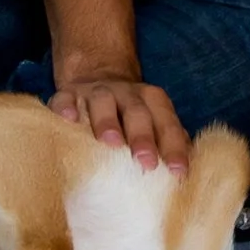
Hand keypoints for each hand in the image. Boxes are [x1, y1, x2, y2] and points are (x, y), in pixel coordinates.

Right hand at [50, 73, 189, 172]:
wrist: (96, 77)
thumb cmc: (128, 115)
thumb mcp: (151, 120)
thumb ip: (167, 141)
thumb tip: (183, 173)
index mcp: (151, 101)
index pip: (167, 122)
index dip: (174, 146)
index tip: (177, 171)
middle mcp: (126, 93)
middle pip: (137, 112)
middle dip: (143, 137)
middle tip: (147, 162)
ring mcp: (96, 92)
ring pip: (103, 102)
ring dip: (108, 121)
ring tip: (111, 142)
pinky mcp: (69, 93)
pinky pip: (66, 97)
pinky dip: (67, 106)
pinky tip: (68, 118)